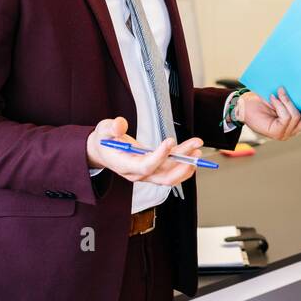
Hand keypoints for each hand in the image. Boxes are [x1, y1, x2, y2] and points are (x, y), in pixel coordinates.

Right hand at [86, 116, 203, 188]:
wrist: (103, 151)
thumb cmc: (104, 140)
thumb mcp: (104, 129)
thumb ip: (111, 127)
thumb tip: (120, 125)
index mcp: (124, 165)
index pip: (145, 166)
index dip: (159, 156)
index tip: (170, 141)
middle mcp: (138, 174)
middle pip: (163, 175)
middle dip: (181, 163)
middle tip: (195, 148)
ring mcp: (147, 175)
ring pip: (170, 176)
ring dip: (186, 165)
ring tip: (198, 149)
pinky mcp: (154, 172)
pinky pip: (171, 173)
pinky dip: (184, 166)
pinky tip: (193, 155)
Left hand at [236, 87, 300, 140]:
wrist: (244, 105)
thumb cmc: (262, 101)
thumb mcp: (282, 98)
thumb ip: (294, 98)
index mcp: (295, 122)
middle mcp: (292, 129)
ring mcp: (285, 133)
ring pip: (296, 116)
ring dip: (287, 101)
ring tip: (279, 92)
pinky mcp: (277, 133)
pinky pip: (287, 117)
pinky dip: (281, 105)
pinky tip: (273, 99)